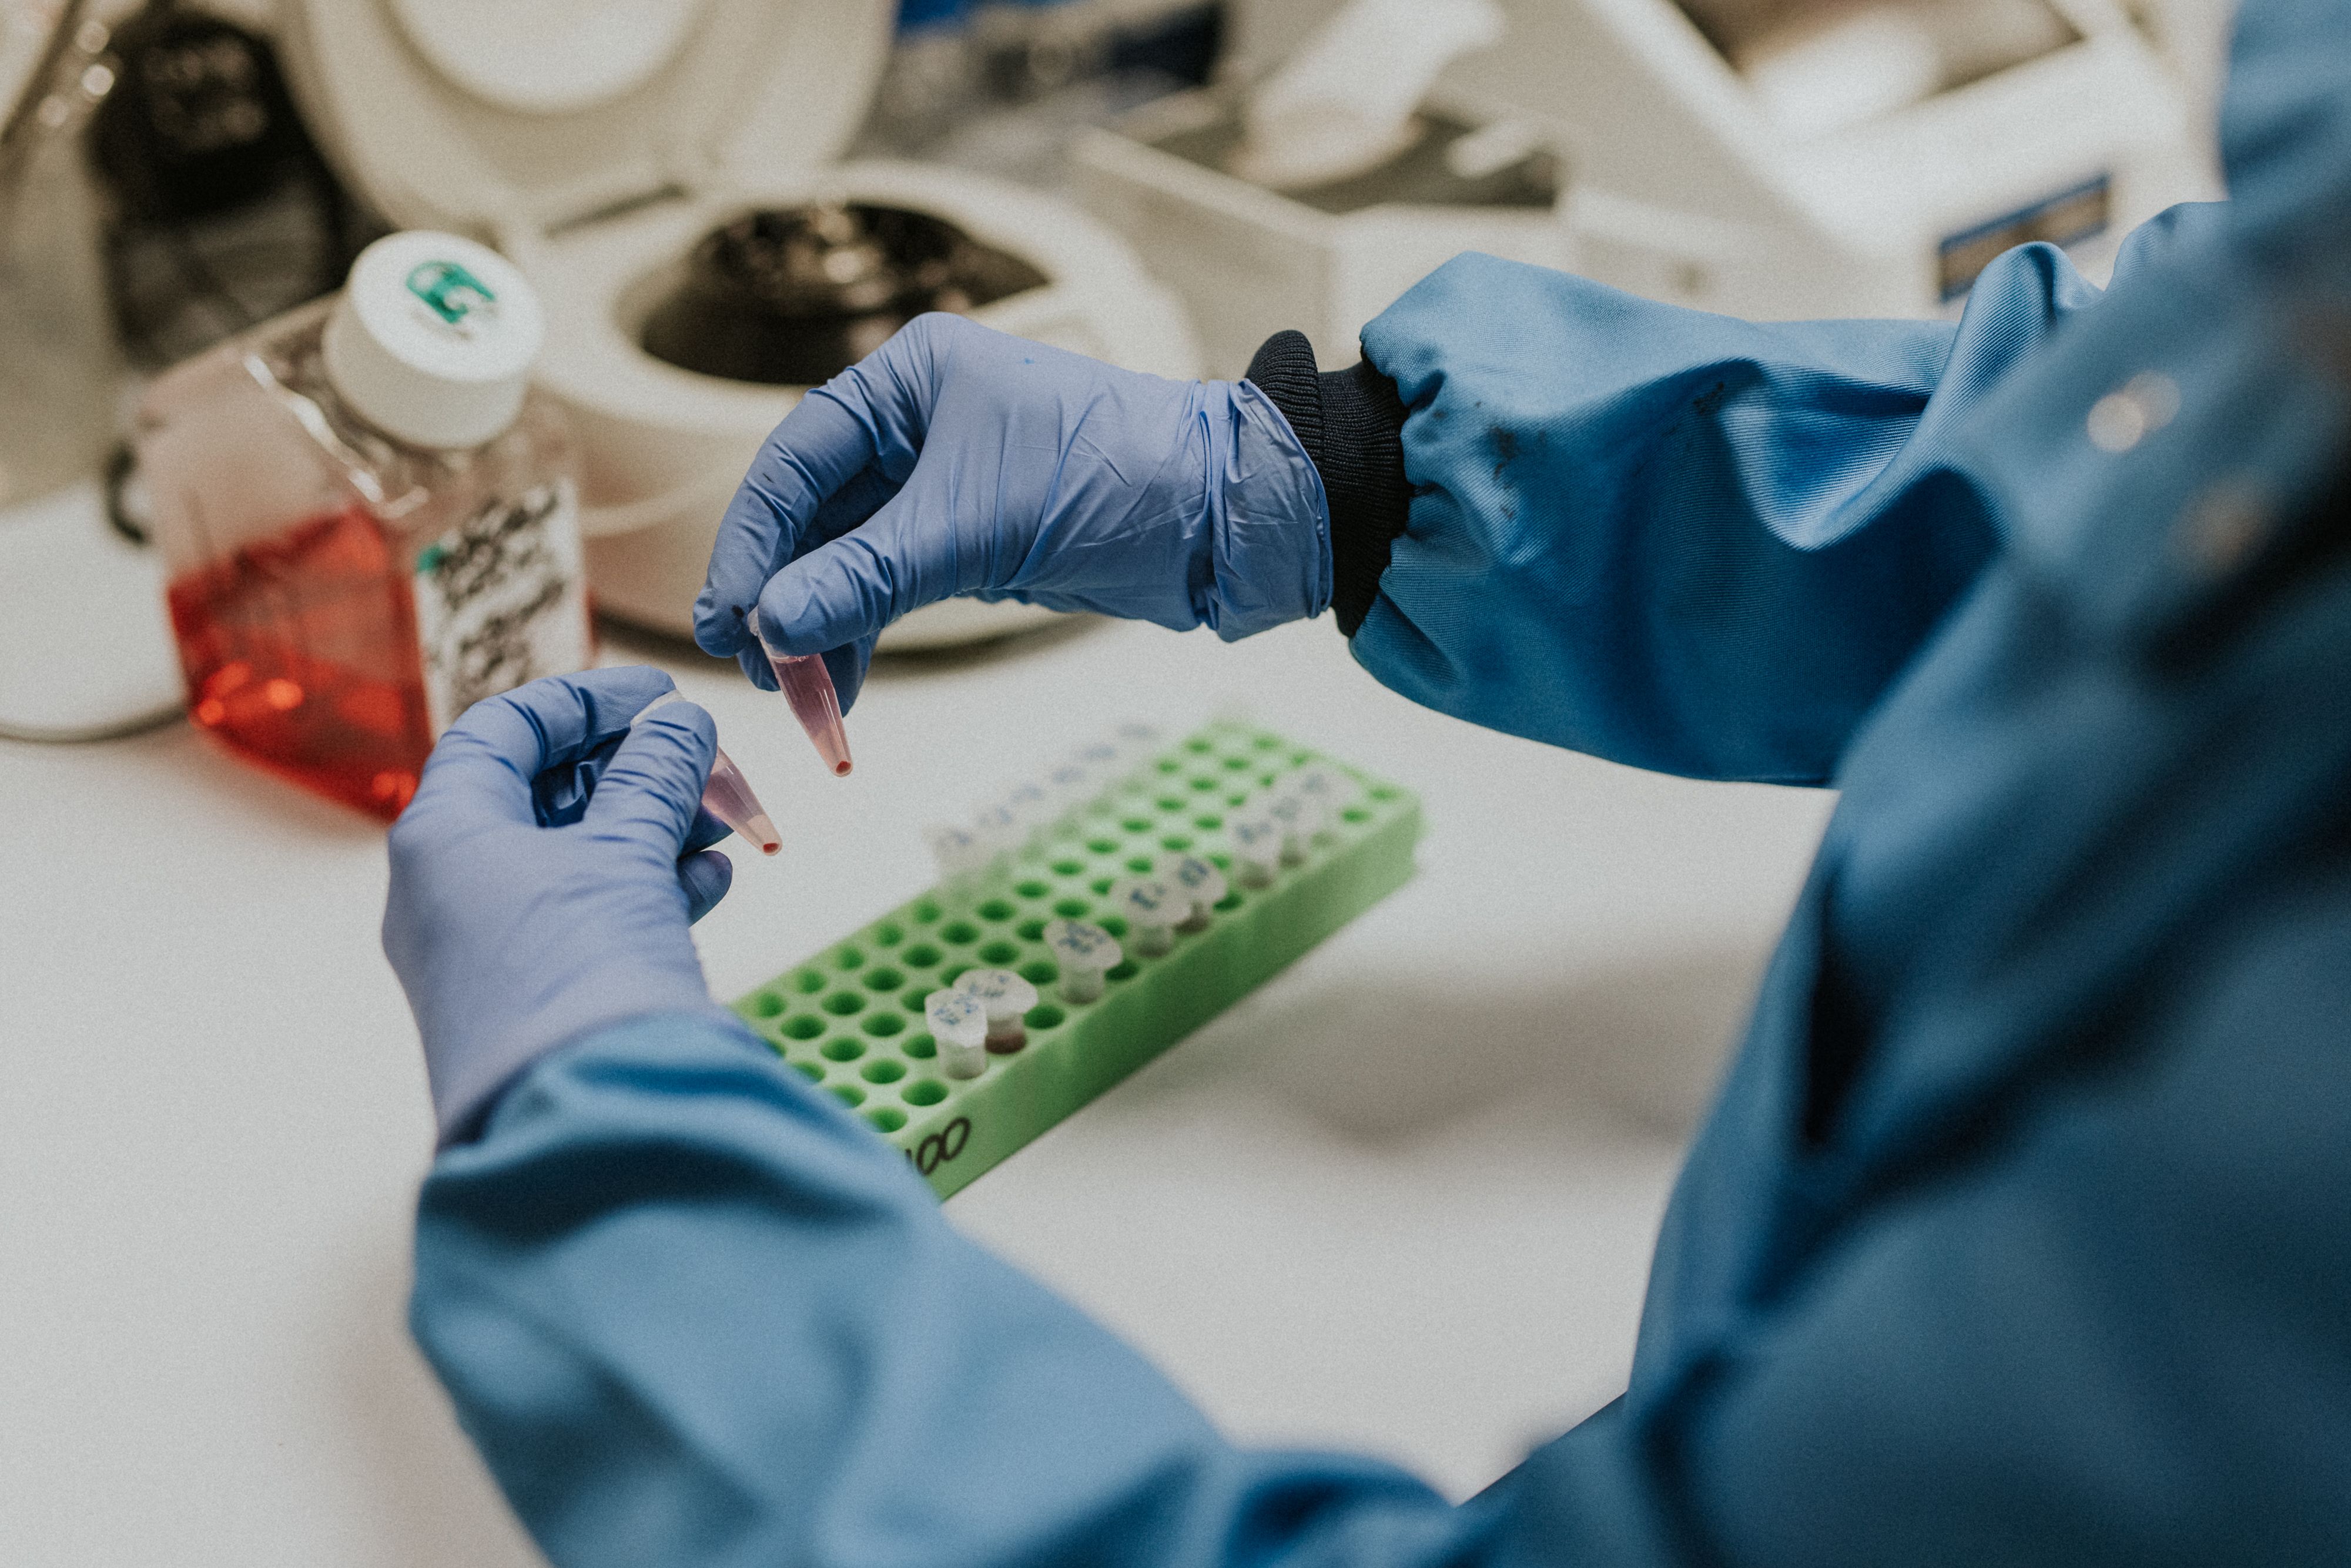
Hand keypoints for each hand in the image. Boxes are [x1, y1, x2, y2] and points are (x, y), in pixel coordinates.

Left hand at [383, 666, 738, 1143]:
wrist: (580, 1119)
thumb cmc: (579, 972)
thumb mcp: (627, 852)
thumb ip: (656, 777)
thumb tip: (682, 726)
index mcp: (443, 833)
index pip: (502, 731)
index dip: (585, 701)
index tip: (661, 692)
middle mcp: (448, 888)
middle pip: (542, 795)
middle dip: (634, 771)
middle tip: (706, 762)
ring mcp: (488, 948)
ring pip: (572, 859)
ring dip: (652, 829)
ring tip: (723, 824)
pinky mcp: (535, 996)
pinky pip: (586, 919)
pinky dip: (647, 888)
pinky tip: (709, 882)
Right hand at [692, 313, 1330, 705]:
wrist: (1222, 516)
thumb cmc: (1116, 478)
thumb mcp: (975, 528)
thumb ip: (866, 577)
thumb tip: (771, 623)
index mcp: (911, 376)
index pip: (796, 459)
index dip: (754, 542)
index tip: (726, 617)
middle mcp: (918, 418)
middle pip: (815, 511)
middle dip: (784, 593)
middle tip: (756, 669)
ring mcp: (944, 479)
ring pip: (849, 556)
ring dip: (821, 625)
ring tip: (801, 694)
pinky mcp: (973, 535)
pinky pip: (891, 583)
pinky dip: (866, 632)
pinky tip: (844, 683)